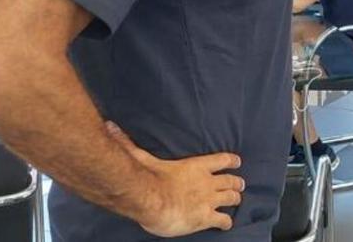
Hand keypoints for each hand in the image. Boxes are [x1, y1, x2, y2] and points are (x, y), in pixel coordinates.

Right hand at [106, 122, 244, 237]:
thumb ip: (130, 144)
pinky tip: (226, 225)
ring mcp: (209, 200)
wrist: (153, 201)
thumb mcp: (141, 157)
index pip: (221, 160)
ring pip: (231, 198)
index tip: (237, 162)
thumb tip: (111, 126)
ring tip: (238, 200)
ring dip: (235, 199)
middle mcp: (207, 182)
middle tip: (241, 185)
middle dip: (236, 183)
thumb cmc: (148, 179)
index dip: (231, 161)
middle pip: (230, 180)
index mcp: (196, 166)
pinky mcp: (206, 217)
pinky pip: (222, 220)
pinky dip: (226, 222)